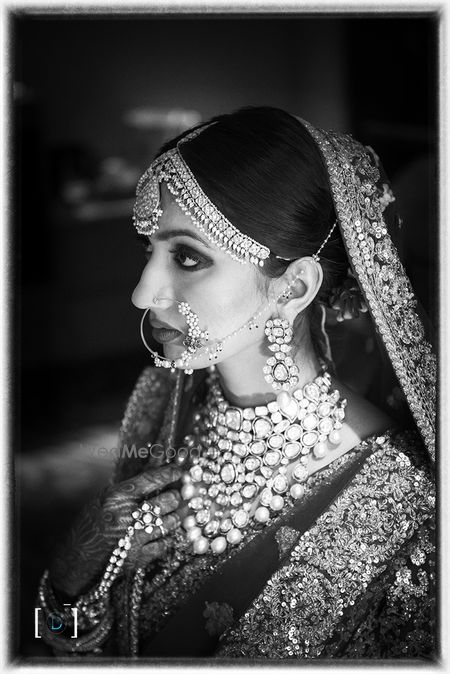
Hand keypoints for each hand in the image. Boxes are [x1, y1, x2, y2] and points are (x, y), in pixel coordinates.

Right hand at [48, 465, 182, 600]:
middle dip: (176, 496)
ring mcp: (134, 539)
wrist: (76, 560)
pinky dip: (167, 538)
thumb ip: (128, 488)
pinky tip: (164, 533)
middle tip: (178, 495)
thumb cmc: (90, 525)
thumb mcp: (103, 499)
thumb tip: (155, 475)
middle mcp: (127, 516)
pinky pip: (164, 544)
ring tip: (176, 512)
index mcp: (116, 498)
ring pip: (170, 522)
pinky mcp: (137, 558)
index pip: (151, 480)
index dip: (169, 473)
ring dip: (176, 516)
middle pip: (167, 500)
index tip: (179, 471)